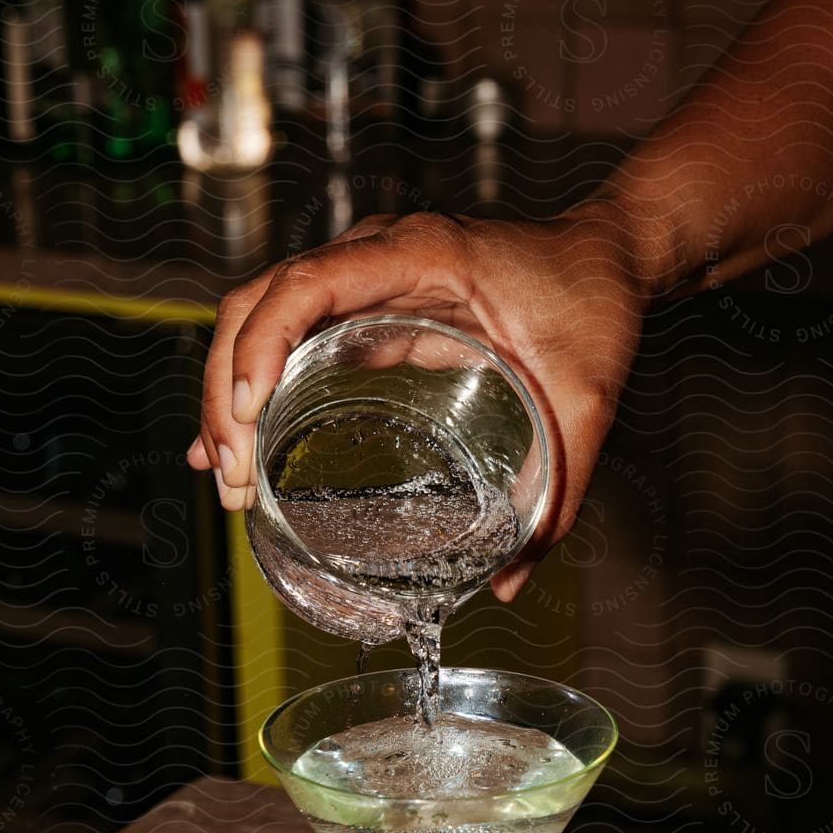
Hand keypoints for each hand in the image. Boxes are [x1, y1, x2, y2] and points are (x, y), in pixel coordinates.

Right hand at [189, 203, 644, 599]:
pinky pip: (288, 329)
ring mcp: (365, 271)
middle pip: (260, 301)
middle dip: (229, 389)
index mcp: (423, 254)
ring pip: (259, 312)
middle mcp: (379, 252)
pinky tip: (238, 441)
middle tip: (233, 479)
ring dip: (230, 389)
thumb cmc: (595, 305)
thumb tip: (511, 580)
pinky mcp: (365, 298)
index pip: (309, 284)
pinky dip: (254, 380)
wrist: (607, 255)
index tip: (250, 413)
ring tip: (226, 475)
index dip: (264, 343)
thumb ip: (558, 486)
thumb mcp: (586, 398)